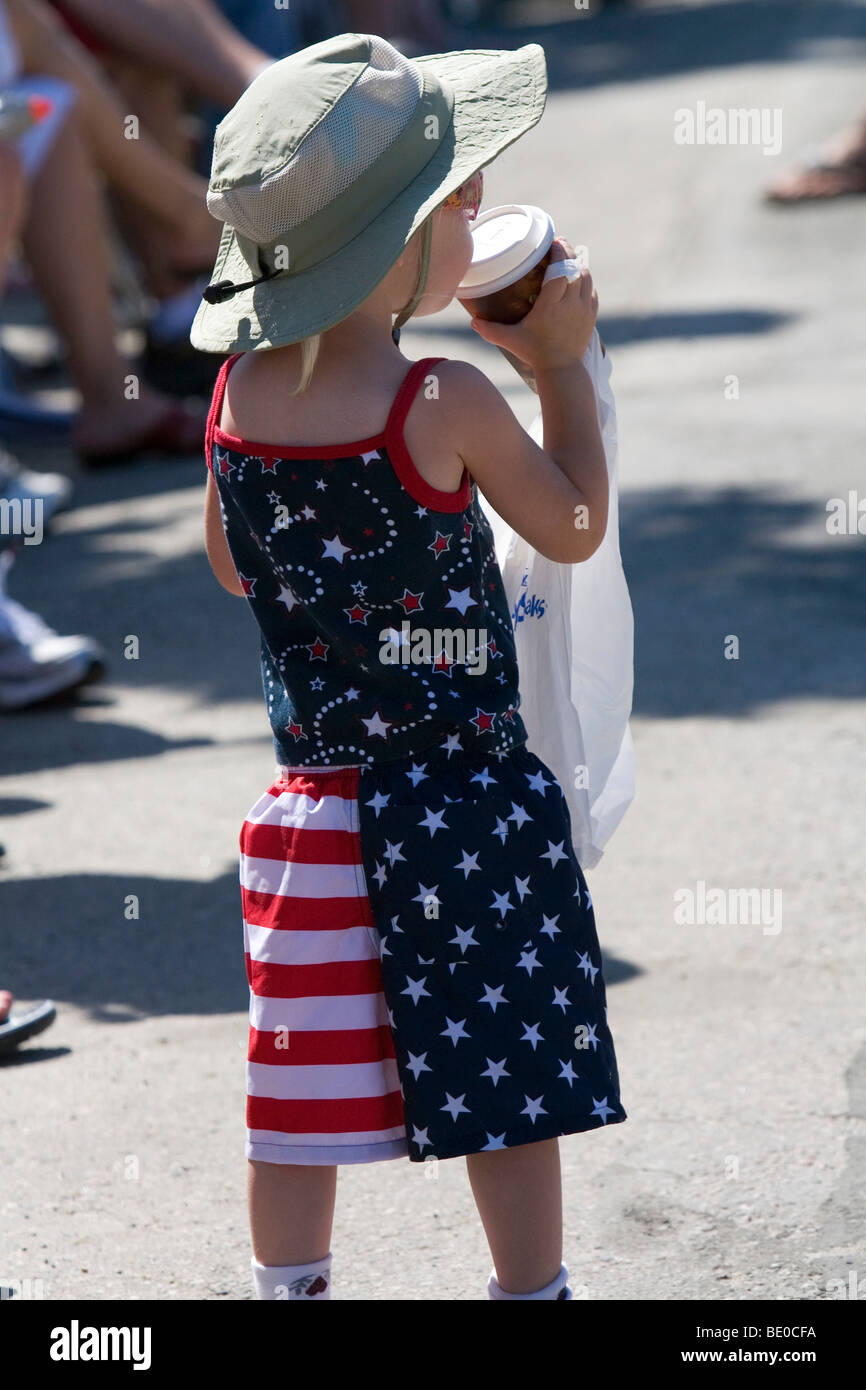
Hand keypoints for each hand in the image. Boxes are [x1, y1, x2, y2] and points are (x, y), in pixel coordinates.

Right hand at [469, 237, 598, 372]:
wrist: (562, 370)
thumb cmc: (535, 354)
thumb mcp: (511, 341)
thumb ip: (491, 330)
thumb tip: (472, 321)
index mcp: (551, 305)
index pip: (560, 269)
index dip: (559, 252)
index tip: (554, 241)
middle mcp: (570, 303)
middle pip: (575, 267)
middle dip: (568, 252)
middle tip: (559, 243)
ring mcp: (584, 309)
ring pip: (586, 276)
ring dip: (578, 263)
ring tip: (568, 256)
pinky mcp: (591, 315)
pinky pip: (591, 289)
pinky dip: (584, 280)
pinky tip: (577, 276)